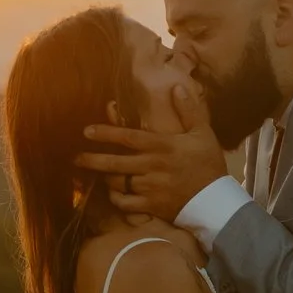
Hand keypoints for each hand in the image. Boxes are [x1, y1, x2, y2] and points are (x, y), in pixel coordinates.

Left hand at [77, 81, 229, 222]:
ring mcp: (149, 187)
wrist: (216, 200)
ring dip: (105, 179)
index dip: (105, 133)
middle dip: (92, 160)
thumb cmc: (208, 163)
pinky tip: (113, 194)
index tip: (86, 131)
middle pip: (114, 162)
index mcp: (161, 146)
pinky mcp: (151, 206)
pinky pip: (125, 204)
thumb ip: (188, 109)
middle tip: (76, 158)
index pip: (127, 137)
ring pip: (118, 183)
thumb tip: (176, 87)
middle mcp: (151, 166)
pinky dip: (116, 199)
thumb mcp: (203, 132)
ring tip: (96, 174)